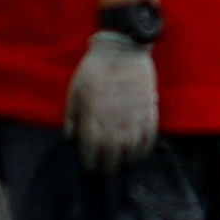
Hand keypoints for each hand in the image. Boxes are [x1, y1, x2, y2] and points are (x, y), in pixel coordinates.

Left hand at [64, 33, 158, 170]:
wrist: (122, 48)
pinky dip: (146, 145)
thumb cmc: (93, 69)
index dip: (90, 159)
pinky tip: (141, 151)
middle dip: (109, 164)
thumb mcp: (74, 91)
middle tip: (107, 171)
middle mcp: (114, 116)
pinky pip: (149, 131)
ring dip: (127, 157)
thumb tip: (70, 136)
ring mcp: (133, 112)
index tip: (90, 166)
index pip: (92, 145)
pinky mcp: (149, 106)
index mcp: (93, 113)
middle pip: (112, 149)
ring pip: (132, 144)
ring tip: (123, 163)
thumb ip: (72, 115)